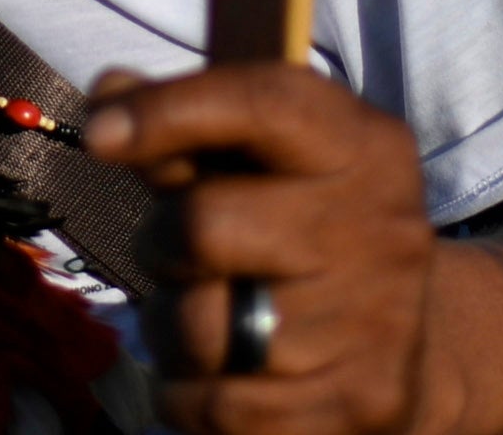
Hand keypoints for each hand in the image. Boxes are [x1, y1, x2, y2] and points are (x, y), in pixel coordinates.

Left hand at [89, 61, 439, 432]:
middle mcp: (382, 227)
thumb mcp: (259, 164)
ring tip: (202, 319)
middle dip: (162, 244)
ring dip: (170, 329)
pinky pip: (216, 408)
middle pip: (204, 226)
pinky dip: (190, 397)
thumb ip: (186, 128)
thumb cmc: (301, 234)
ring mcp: (376, 322)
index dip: (170, 110)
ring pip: (200, 328)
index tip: (99, 133)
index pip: (264, 104)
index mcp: (364, 146)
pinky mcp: (360, 405)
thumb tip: (109, 99)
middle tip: (180, 255)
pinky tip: (221, 376)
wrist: (404, 349)